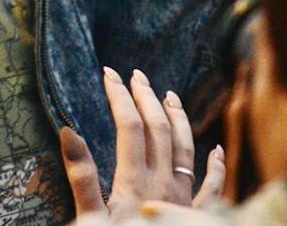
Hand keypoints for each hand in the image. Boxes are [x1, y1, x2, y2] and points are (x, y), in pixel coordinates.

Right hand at [58, 68, 206, 217]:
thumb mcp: (91, 218)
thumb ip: (82, 178)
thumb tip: (69, 132)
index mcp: (134, 183)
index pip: (130, 127)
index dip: (120, 97)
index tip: (109, 75)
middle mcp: (163, 185)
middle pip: (159, 130)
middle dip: (147, 98)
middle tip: (137, 76)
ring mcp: (183, 200)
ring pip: (185, 149)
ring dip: (178, 119)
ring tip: (170, 97)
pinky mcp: (196, 216)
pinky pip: (211, 187)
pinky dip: (216, 166)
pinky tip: (217, 150)